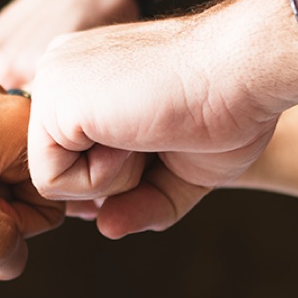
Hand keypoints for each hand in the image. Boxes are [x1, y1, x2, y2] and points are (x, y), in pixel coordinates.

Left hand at [27, 0, 297, 237]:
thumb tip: (105, 227)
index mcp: (85, 77)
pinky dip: (99, 180)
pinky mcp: (52, 101)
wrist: (245, 71)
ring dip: (111, 180)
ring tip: (147, 132)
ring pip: (52, 180)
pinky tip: (132, 137)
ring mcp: (53, 83)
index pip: (69, 154)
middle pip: (59, 171)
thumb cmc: (228, 110)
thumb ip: (140, 201)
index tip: (151, 159)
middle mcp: (61, 74)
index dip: (108, 181)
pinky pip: (52, 182)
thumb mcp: (180, 170)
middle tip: (157, 139)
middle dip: (113, 181)